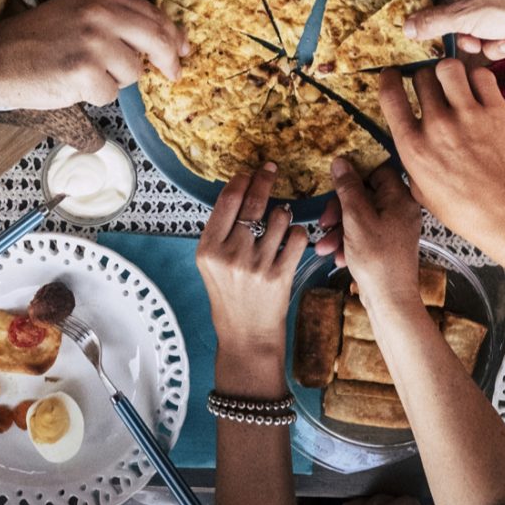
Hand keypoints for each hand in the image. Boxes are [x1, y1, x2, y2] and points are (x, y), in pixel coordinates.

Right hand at [0, 0, 187, 108]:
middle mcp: (100, 14)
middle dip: (169, 59)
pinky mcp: (85, 72)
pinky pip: (111, 93)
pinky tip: (71, 85)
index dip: (172, 33)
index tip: (182, 47)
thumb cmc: (34, 41)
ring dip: (115, 80)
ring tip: (84, 73)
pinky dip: (95, 96)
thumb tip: (163, 40)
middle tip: (173, 73)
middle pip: (158, 38)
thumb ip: (116, 20)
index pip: (152, 13)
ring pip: (134, 71)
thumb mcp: (77, 13)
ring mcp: (94, 42)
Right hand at [197, 164, 309, 353]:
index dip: (241, 180)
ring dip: (283, 213)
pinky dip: (296, 233)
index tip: (249, 172)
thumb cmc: (229, 297)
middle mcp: (230, 255)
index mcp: (208, 249)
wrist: (245, 336)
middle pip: (253, 202)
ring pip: (279, 217)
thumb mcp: (211, 264)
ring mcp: (256, 266)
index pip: (227, 200)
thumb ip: (221, 232)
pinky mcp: (279, 275)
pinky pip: (296, 237)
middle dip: (265, 179)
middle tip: (271, 169)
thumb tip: (239, 191)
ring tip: (279, 222)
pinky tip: (290, 239)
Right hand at [315, 160, 421, 310]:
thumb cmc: (378, 260)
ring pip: (360, 216)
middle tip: (324, 221)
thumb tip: (341, 161)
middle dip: (339, 209)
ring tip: (324, 246)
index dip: (355, 173)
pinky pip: (364, 233)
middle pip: (365, 195)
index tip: (335, 181)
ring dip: (339, 229)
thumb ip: (347, 188)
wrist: (390, 300)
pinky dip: (348, 242)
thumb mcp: (356, 219)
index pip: (377, 170)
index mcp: (400, 198)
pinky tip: (337, 256)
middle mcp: (401, 210)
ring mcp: (394, 228)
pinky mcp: (387, 243)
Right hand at [379, 61, 504, 242]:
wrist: (503, 211)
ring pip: (449, 67)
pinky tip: (477, 91)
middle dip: (424, 78)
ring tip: (454, 83)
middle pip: (421, 76)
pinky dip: (477, 79)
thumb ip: (410, 159)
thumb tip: (407, 138)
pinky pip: (481, 75)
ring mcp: (467, 116)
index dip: (389, 78)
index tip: (392, 74)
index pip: (390, 95)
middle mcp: (437, 126)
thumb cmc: (460, 206)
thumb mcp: (419, 188)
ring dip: (449, 72)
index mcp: (413, 146)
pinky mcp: (496, 111)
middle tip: (432, 87)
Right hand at [403, 0, 504, 58]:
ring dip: (472, 37)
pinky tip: (504, 43)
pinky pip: (488, 28)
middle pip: (448, 1)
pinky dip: (493, 40)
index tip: (415, 11)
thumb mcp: (463, 16)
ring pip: (468, 20)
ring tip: (480, 43)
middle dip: (449, 25)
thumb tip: (407, 27)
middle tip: (442, 39)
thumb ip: (431, 22)